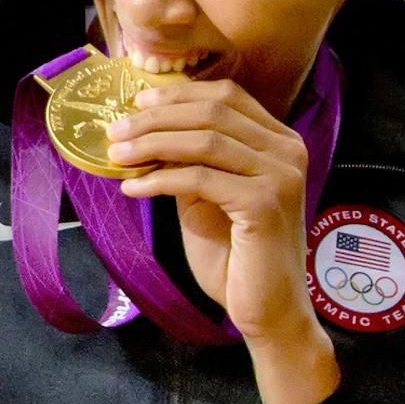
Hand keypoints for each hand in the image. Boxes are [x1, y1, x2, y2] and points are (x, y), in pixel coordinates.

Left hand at [112, 80, 336, 403]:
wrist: (268, 309)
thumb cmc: (238, 258)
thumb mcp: (208, 197)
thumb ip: (190, 161)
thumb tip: (145, 131)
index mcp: (280, 143)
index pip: (227, 96)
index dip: (178, 94)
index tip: (137, 103)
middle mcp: (289, 151)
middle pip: (214, 111)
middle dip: (156, 118)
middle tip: (115, 131)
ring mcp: (281, 175)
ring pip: (205, 139)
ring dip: (151, 144)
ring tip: (116, 156)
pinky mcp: (265, 203)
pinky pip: (199, 177)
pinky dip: (159, 178)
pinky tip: (133, 188)